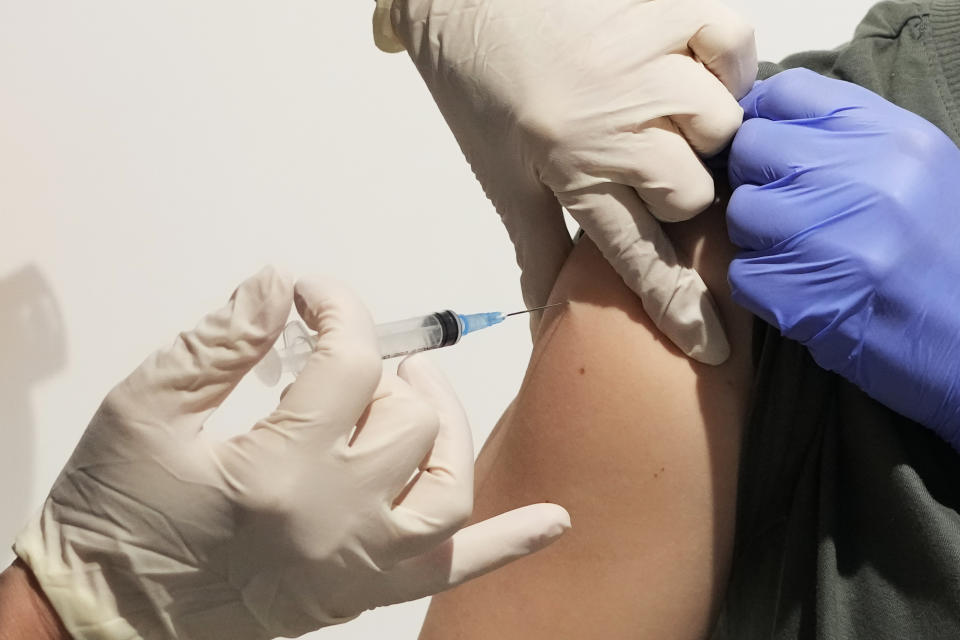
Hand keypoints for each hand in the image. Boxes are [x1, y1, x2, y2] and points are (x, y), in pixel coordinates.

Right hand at [14, 267, 570, 639]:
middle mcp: (333, 523)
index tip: (314, 296)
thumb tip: (279, 286)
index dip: (337, 309)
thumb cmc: (114, 519)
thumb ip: (219, 341)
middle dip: (382, 368)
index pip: (347, 362)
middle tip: (346, 353)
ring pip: (448, 489)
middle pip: (408, 420)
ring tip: (417, 395)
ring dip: (446, 430)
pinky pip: (452, 570)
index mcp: (278, 473)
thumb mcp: (143, 409)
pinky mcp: (360, 590)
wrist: (103, 617)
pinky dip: (507, 543)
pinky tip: (553, 520)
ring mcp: (356, 564)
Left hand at [384, 0, 755, 363]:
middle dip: (674, 191)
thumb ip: (539, 245)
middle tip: (643, 164)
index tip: (710, 341)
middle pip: (691, 192)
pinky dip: (724, 60)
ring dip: (699, 129)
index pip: (636, 253)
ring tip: (663, 113)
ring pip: (720, 127)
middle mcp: (613, 120)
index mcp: (570, 167)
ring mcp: (644, 62)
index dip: (675, 303)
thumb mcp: (502, 175)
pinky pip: (732, 43)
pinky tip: (693, 68)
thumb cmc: (478, 82)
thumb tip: (545, 313)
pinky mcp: (664, 8)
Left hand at [727, 68, 959, 442]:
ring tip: (808, 257)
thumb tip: (765, 121)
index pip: (788, 93)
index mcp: (890, 135)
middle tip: (792, 212)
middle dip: (760, 180)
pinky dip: (764, 287)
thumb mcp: (917, 171)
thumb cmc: (945, 253)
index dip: (768, 120)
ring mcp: (823, 234)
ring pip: (741, 213)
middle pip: (751, 148)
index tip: (773, 149)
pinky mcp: (795, 292)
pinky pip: (743, 273)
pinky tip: (807, 293)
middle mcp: (855, 174)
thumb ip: (847, 141)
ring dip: (761, 237)